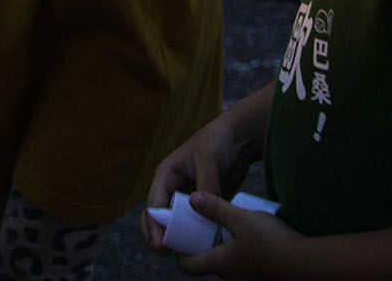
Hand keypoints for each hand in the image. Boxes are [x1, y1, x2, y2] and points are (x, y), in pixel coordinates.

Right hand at [143, 119, 255, 250]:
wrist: (238, 138)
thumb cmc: (217, 142)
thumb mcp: (209, 161)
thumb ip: (206, 186)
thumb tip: (205, 212)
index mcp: (166, 175)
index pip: (153, 204)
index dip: (153, 225)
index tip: (160, 244)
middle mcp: (172, 188)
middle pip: (157, 217)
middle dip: (157, 235)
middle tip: (165, 252)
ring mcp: (187, 198)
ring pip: (175, 224)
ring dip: (177, 238)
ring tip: (184, 254)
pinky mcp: (203, 205)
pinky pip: (195, 224)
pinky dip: (196, 235)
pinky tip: (202, 246)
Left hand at [177, 193, 296, 276]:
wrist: (307, 263)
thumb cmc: (271, 242)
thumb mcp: (240, 218)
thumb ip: (215, 209)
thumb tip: (192, 200)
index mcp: (220, 264)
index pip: (188, 265)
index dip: (180, 252)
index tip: (180, 237)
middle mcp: (231, 276)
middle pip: (208, 264)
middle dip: (203, 247)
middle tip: (203, 226)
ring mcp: (248, 278)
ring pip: (228, 263)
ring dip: (225, 247)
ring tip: (229, 226)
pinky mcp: (262, 275)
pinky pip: (245, 263)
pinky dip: (241, 250)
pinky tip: (252, 234)